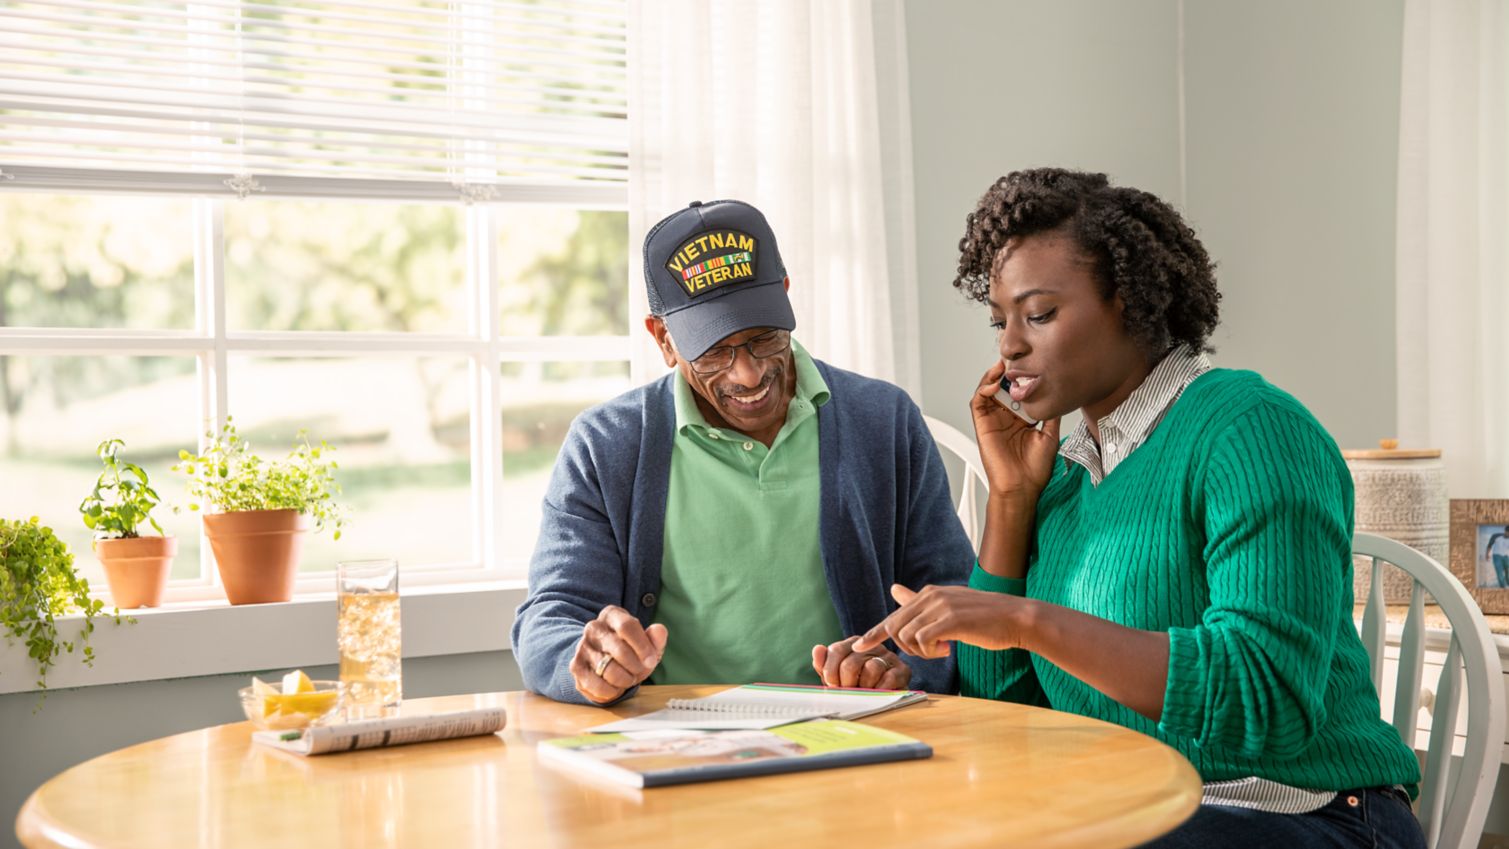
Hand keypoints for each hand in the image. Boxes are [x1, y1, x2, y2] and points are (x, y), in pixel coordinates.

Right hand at [570, 606, 668, 703]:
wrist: (604, 661)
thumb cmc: (630, 649)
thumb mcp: (646, 642)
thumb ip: (656, 637)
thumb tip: (659, 631)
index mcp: (612, 615)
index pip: (627, 626)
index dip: (643, 646)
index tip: (652, 660)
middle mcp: (594, 628)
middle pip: (619, 650)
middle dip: (635, 666)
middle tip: (640, 670)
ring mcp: (582, 647)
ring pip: (609, 670)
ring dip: (625, 679)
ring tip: (628, 678)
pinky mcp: (576, 667)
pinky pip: (597, 685)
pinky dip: (612, 691)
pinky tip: (615, 686)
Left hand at [811, 636, 911, 689]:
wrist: (885, 698)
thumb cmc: (857, 686)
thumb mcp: (837, 677)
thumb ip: (824, 665)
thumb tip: (817, 649)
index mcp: (853, 644)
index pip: (836, 650)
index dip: (830, 672)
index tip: (832, 685)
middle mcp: (871, 646)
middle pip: (851, 663)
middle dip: (846, 684)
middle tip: (848, 692)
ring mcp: (888, 657)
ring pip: (871, 669)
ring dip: (864, 688)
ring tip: (865, 693)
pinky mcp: (903, 670)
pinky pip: (888, 680)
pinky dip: (879, 690)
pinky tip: (877, 693)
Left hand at [852, 584, 1026, 658]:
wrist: (1016, 619)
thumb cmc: (983, 618)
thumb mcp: (948, 605)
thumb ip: (919, 601)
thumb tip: (894, 589)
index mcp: (928, 593)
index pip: (893, 616)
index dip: (873, 633)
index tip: (857, 646)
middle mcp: (931, 596)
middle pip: (895, 628)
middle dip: (905, 647)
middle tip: (929, 651)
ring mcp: (941, 607)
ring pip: (907, 636)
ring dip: (921, 651)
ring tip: (942, 649)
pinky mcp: (951, 620)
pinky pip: (923, 641)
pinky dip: (932, 651)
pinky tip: (949, 648)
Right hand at [972, 361, 1060, 498]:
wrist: (1022, 488)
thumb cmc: (1034, 469)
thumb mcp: (1050, 434)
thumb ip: (1051, 413)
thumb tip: (1060, 393)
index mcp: (1022, 419)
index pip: (1019, 391)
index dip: (1023, 377)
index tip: (1032, 363)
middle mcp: (1006, 417)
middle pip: (1003, 387)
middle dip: (1008, 371)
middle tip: (1015, 358)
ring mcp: (993, 420)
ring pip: (988, 390)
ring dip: (993, 376)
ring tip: (1003, 365)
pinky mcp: (982, 425)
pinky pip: (978, 402)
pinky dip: (983, 389)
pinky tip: (993, 383)